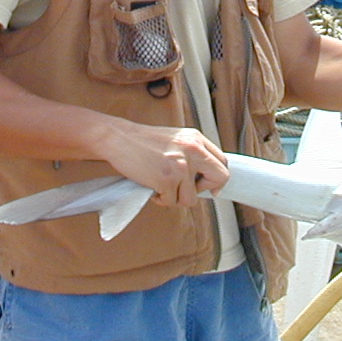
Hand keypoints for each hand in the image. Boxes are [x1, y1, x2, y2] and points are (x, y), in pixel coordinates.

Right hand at [100, 124, 228, 208]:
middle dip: (204, 190)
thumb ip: (192, 153)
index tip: (209, 187)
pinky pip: (171, 202)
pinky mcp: (167, 179)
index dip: (217, 179)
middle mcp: (193, 150)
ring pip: (191, 199)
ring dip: (175, 197)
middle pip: (220, 178)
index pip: (222, 162)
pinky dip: (160, 199)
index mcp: (196, 139)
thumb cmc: (143, 142)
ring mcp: (181, 166)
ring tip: (160, 185)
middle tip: (187, 190)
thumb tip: (206, 177)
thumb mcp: (176, 139)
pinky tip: (151, 186)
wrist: (119, 139)